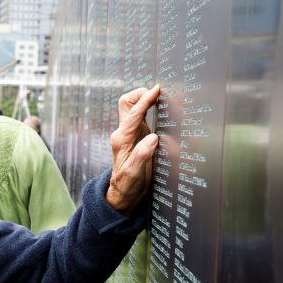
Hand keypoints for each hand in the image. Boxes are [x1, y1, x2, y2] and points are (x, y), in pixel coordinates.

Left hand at [107, 85, 160, 212]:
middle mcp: (123, 133)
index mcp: (121, 139)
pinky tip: (160, 108)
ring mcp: (129, 133)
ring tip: (161, 97)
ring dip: (144, 99)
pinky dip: (149, 108)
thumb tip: (153, 138)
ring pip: (133, 107)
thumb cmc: (127, 184)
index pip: (133, 114)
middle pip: (126, 103)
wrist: (123, 192)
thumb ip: (142, 154)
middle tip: (157, 93)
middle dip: (140, 94)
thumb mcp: (134, 173)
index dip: (145, 100)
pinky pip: (141, 116)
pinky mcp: (137, 136)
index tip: (156, 90)